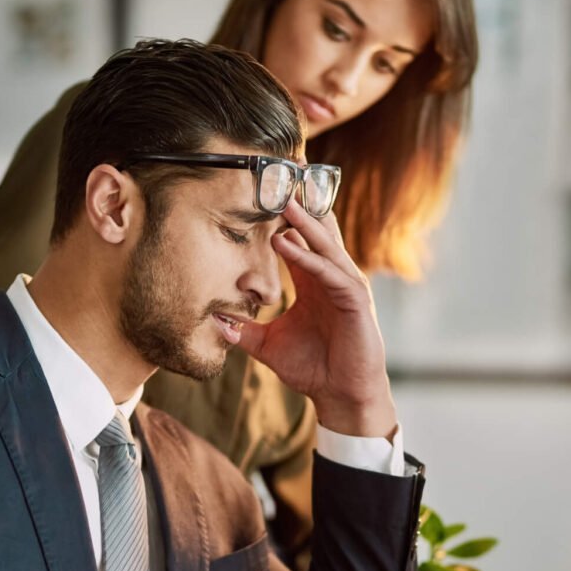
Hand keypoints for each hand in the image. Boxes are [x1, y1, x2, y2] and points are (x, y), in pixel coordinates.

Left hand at [235, 201, 396, 438]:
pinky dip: (308, 257)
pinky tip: (287, 243)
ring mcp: (345, 285)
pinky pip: (329, 272)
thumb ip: (244, 331)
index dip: (281, 215)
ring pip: (324, 244)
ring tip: (283, 199)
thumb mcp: (268, 346)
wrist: (341, 396)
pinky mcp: (355, 300)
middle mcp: (331, 275)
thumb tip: (215, 322)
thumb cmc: (312, 368)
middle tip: (278, 174)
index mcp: (313, 279)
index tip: (260, 191)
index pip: (297, 237)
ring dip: (303, 221)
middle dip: (298, 203)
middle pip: (315, 229)